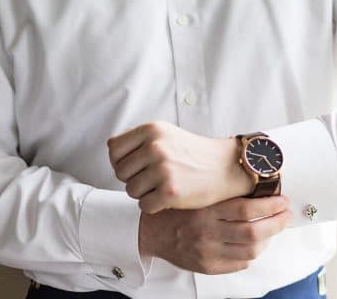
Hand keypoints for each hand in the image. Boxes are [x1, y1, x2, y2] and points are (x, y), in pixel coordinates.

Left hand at [107, 122, 251, 213]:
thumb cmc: (191, 152)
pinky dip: (152, 206)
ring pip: (130, 190)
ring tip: (158, 188)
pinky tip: (165, 200)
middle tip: (149, 180)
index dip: (119, 161)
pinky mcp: (170, 192)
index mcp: (150, 130)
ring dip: (141, 194)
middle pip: (120, 172)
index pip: (113, 148)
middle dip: (131, 179)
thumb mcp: (165, 134)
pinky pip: (144, 206)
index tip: (133, 167)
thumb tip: (112, 151)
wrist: (225, 168)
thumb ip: (139, 140)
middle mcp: (154, 147)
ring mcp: (162, 170)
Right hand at [138, 195, 290, 274]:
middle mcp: (208, 232)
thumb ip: (218, 195)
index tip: (282, 201)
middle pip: (253, 231)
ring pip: (250, 250)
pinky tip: (254, 244)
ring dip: (267, 240)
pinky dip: (252, 254)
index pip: (245, 209)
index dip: (269, 205)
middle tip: (286, 215)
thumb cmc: (173, 209)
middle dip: (276, 223)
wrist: (150, 232)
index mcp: (205, 210)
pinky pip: (240, 263)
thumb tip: (252, 188)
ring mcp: (209, 252)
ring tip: (272, 229)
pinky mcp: (209, 267)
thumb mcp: (193, 194)